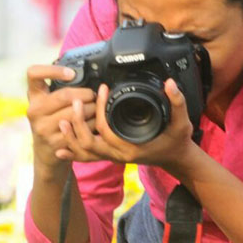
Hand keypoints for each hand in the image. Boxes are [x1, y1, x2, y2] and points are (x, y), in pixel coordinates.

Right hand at [26, 64, 97, 174]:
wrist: (45, 151)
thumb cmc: (50, 119)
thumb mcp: (47, 102)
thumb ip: (58, 89)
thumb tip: (83, 74)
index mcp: (33, 96)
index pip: (33, 73)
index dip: (53, 70)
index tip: (71, 74)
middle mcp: (34, 111)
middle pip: (65, 95)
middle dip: (85, 94)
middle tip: (93, 95)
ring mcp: (43, 128)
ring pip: (75, 113)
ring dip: (92, 109)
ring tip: (96, 109)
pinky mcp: (55, 142)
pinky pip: (80, 129)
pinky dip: (91, 124)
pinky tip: (93, 123)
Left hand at [57, 78, 200, 172]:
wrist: (176, 158)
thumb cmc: (177, 141)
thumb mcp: (182, 121)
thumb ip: (177, 102)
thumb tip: (170, 84)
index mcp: (131, 146)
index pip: (106, 128)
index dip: (100, 109)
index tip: (100, 89)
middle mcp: (119, 154)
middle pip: (89, 143)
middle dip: (78, 123)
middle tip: (75, 102)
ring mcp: (114, 157)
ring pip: (85, 153)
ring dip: (71, 139)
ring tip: (62, 121)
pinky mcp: (111, 156)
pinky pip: (89, 158)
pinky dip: (74, 153)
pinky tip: (61, 148)